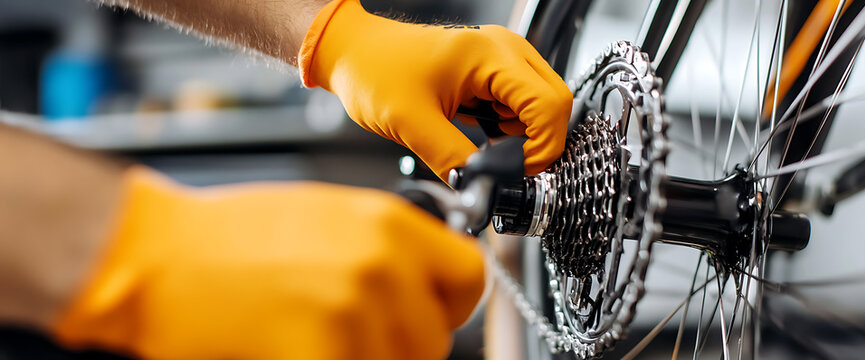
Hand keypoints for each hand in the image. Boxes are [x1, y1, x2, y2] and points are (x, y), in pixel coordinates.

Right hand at [52, 167, 484, 359]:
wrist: (157, 255)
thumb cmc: (230, 237)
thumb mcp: (330, 217)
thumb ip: (387, 250)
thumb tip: (422, 284)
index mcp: (389, 224)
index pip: (470, 279)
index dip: (447, 305)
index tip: (428, 314)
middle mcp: (381, 264)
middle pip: (434, 339)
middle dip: (399, 346)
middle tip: (348, 332)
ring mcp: (352, 312)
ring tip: (313, 337)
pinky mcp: (318, 353)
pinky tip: (294, 350)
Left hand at [299, 0, 571, 179]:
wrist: (353, 52)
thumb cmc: (374, 71)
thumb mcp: (412, 124)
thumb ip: (453, 160)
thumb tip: (480, 190)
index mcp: (490, 55)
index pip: (549, 105)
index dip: (543, 147)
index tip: (518, 171)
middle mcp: (503, 50)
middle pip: (555, 103)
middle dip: (539, 144)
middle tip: (508, 167)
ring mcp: (500, 58)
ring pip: (540, 107)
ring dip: (522, 137)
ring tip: (486, 150)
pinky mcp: (492, 72)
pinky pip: (520, 105)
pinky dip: (510, 130)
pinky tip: (483, 138)